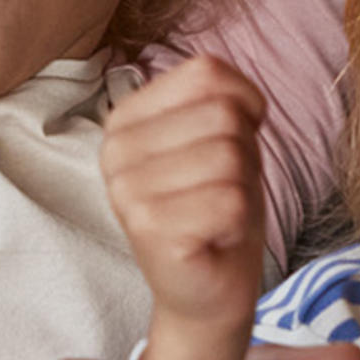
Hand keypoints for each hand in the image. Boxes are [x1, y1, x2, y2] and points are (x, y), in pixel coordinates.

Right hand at [101, 57, 269, 359]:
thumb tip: (240, 100)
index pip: (206, 71)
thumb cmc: (217, 207)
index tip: (229, 148)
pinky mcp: (148, 228)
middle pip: (223, 116)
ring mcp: (126, 190)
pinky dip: (238, 222)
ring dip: (241, 190)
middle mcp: (114, 149)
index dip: (244, 106)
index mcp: (125, 117)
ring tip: (217, 214)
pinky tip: (214, 237)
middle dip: (244, 155)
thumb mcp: (222, 137)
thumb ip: (221, 98)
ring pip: (230, 157)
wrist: (208, 288)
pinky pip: (230, 201)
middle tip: (222, 191)